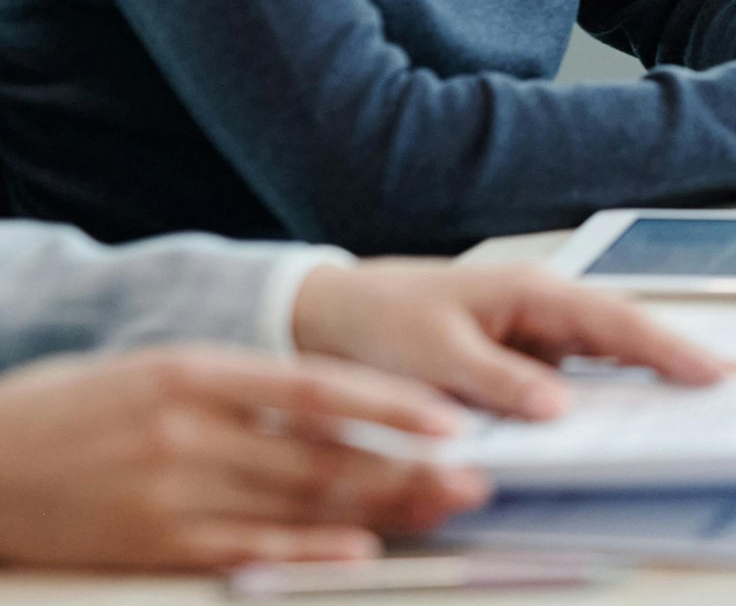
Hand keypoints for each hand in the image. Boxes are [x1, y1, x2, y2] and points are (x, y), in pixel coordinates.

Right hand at [0, 347, 486, 570]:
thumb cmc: (76, 408)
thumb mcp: (160, 368)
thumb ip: (245, 384)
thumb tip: (340, 398)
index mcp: (196, 372)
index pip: (316, 388)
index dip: (391, 406)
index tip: (451, 419)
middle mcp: (189, 432)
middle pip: (322, 454)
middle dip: (408, 467)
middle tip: (475, 475)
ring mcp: (172, 494)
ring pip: (297, 503)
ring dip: (380, 508)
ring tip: (442, 507)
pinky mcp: (157, 546)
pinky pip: (250, 550)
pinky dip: (311, 550)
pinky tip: (360, 549)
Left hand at [292, 262, 731, 419]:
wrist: (327, 313)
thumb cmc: (377, 322)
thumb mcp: (433, 354)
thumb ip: (498, 381)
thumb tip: (559, 408)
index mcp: (533, 292)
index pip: (617, 324)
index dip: (669, 350)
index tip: (713, 374)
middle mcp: (544, 307)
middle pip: (630, 334)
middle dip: (685, 356)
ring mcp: (537, 330)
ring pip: (611, 354)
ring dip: (656, 373)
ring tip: (709, 394)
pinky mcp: (522, 356)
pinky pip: (579, 375)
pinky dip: (613, 390)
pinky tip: (637, 412)